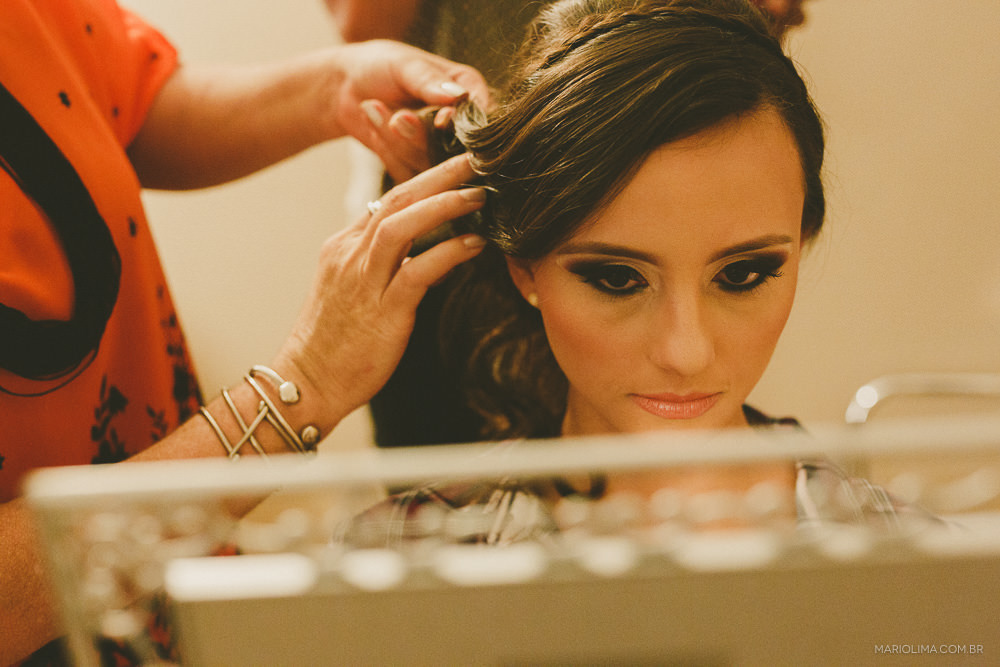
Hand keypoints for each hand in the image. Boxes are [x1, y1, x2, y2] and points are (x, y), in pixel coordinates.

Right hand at [272, 154, 486, 427]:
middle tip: (476, 158)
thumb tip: (434, 254)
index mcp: (344, 247)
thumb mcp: (357, 293)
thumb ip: (389, 268)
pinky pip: (417, 271)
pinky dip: (449, 252)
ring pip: (402, 225)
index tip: (458, 166)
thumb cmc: (336, 345)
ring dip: (445, 204)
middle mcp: (350, 255)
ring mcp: (363, 281)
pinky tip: (475, 244)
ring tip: (479, 193)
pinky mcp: (381, 311)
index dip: (425, 178)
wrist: (306, 385)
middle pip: (397, 198)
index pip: (388, 199)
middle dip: (439, 174)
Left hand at [331, 40, 489, 182]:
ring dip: (398, 141)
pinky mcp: (417, 168)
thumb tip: (459, 96)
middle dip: (421, 136)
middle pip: (457, 149)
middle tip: (397, 118)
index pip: (484, 115)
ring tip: (374, 109)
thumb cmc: (379, 66)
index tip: (439, 121)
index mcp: (468, 89)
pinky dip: (387, 153)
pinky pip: (409, 176)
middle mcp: (460, 123)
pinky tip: (374, 126)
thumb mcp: (404, 65)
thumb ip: (430, 81)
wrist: (344, 87)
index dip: (465, 126)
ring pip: (430, 164)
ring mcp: (439, 149)